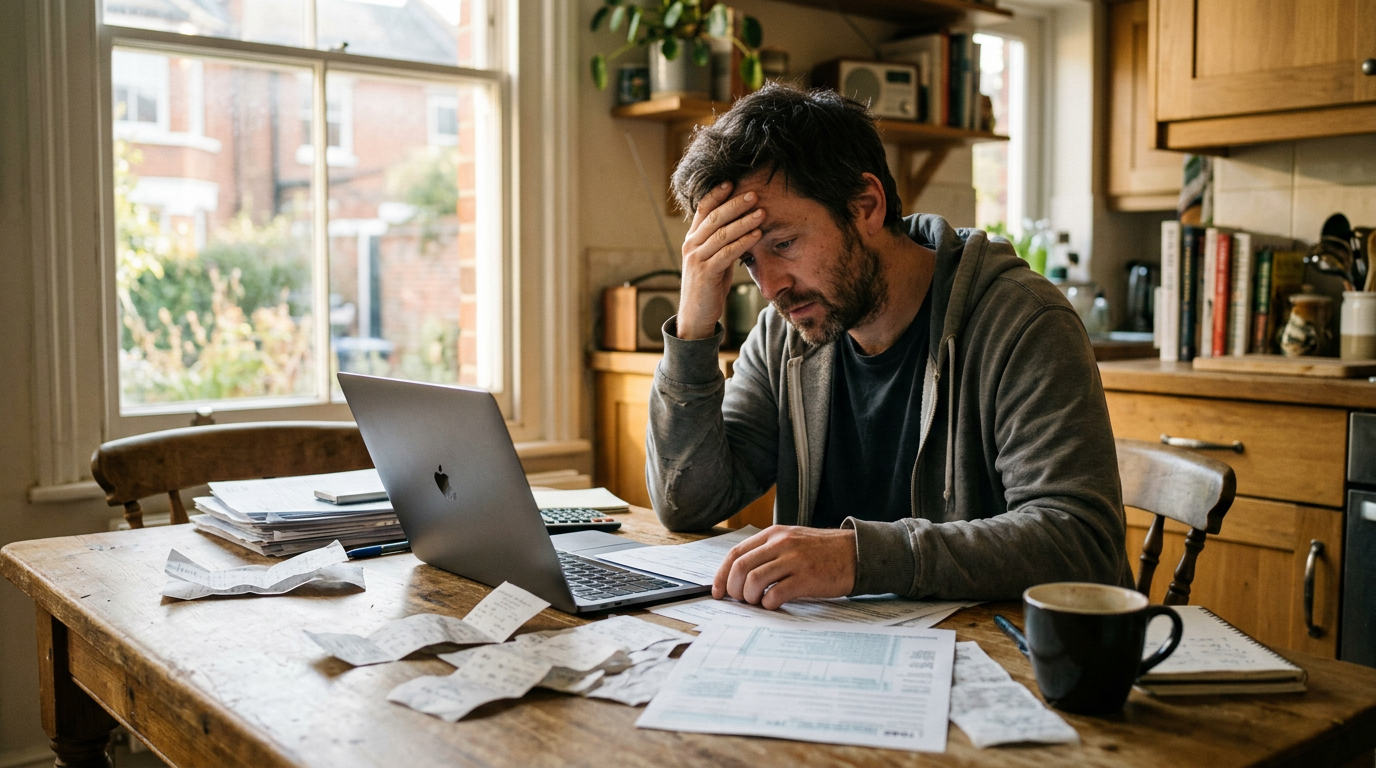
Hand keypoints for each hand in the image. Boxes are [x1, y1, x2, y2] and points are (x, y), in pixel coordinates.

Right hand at [675, 181, 764, 339]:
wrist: (696, 316)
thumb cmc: (709, 287)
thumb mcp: (714, 260)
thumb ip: (722, 243)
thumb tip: (742, 225)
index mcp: (692, 239)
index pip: (703, 209)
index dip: (717, 194)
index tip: (733, 182)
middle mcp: (691, 245)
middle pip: (714, 218)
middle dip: (736, 204)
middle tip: (755, 194)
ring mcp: (696, 259)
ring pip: (722, 233)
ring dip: (744, 221)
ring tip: (762, 212)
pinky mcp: (705, 273)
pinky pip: (726, 253)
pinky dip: (743, 242)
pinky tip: (756, 235)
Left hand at [712, 525, 856, 609]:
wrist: (856, 554)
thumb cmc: (823, 552)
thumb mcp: (793, 541)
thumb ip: (769, 552)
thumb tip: (740, 577)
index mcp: (774, 534)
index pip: (736, 553)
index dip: (721, 574)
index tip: (718, 591)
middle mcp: (781, 544)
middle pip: (741, 567)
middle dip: (733, 589)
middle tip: (740, 600)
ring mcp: (794, 560)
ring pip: (754, 580)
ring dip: (750, 598)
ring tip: (758, 602)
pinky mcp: (806, 578)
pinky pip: (774, 594)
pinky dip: (768, 604)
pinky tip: (774, 604)